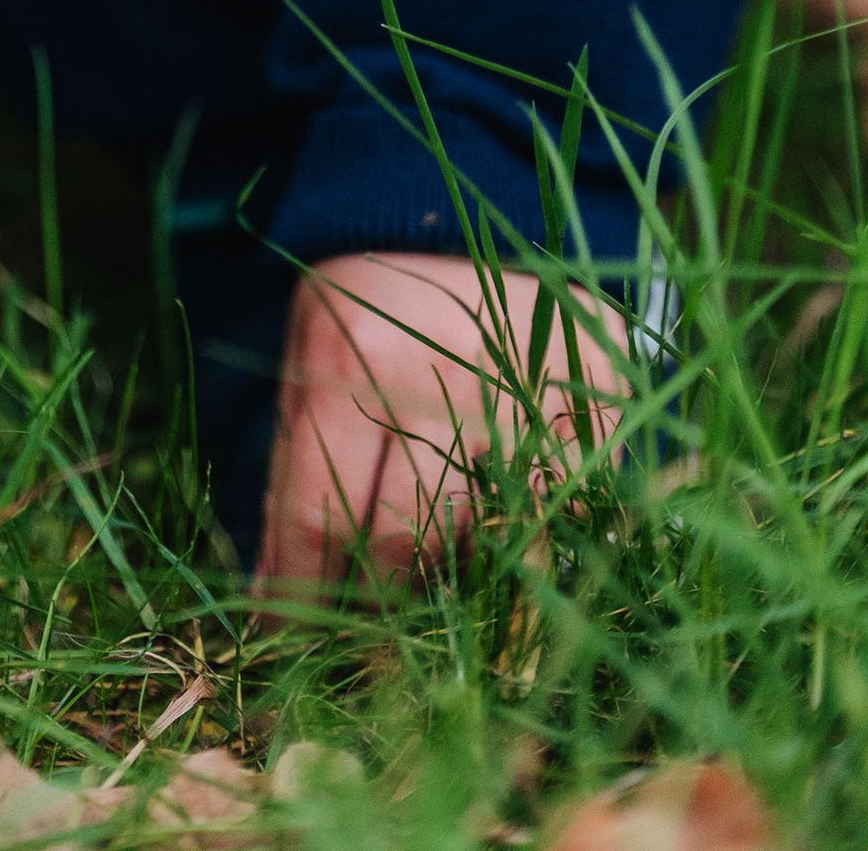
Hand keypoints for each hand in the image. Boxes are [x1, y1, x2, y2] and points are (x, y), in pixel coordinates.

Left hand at [255, 249, 623, 600]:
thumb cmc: (369, 302)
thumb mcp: (306, 357)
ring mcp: (527, 390)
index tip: (286, 644)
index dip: (300, 595)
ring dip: (455, 580)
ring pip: (490, 542)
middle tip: (358, 627)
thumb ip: (292, 473)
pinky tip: (498, 535)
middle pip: (404, 542)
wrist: (462, 224)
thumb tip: (274, 602)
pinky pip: (562, 512)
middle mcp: (443, 377)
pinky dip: (529, 539)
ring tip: (427, 580)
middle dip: (375, 601)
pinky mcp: (593, 402)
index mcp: (351, 358)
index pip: (319, 515)